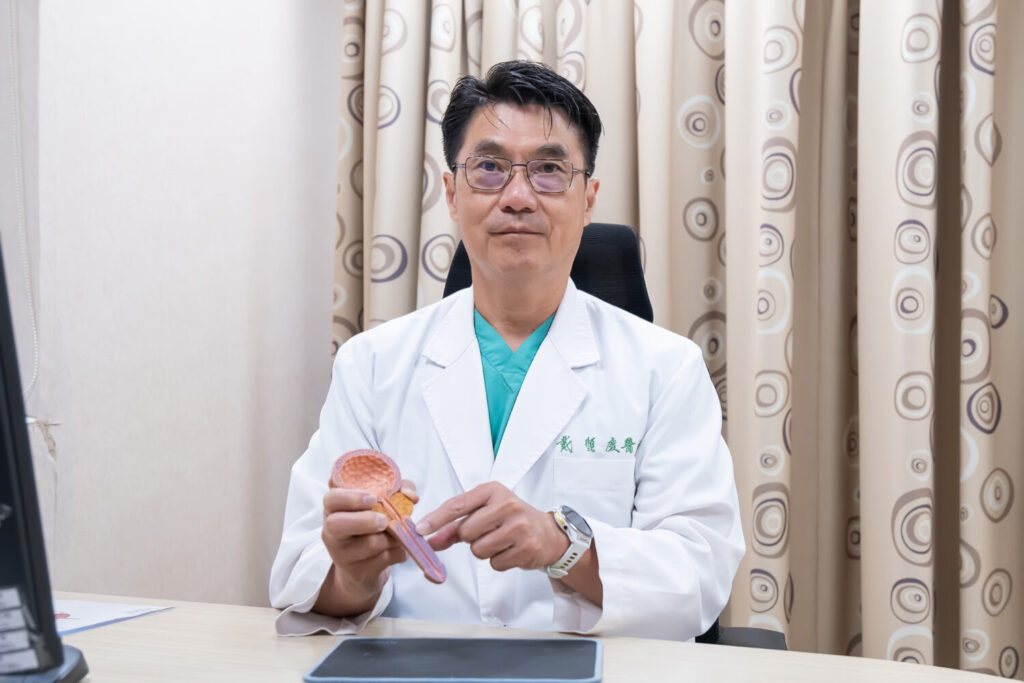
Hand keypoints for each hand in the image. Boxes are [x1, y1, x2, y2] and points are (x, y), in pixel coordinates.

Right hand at [317, 480, 417, 614]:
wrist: (363, 565)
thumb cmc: (371, 524)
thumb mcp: (379, 502)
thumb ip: (396, 490)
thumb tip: (410, 495)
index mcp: (334, 510)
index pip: (331, 499)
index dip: (351, 498)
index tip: (373, 498)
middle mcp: (332, 532)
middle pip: (337, 524)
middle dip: (366, 520)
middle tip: (384, 520)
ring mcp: (343, 555)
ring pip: (369, 544)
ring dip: (391, 536)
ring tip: (397, 532)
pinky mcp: (358, 572)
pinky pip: (384, 559)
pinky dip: (398, 551)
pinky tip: (397, 546)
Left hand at [415, 482, 568, 571]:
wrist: (547, 534)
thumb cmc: (511, 520)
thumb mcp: (485, 513)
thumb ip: (455, 526)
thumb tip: (429, 541)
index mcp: (493, 490)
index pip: (457, 505)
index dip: (436, 519)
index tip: (419, 529)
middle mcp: (507, 504)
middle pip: (466, 531)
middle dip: (471, 538)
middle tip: (488, 532)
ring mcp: (519, 526)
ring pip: (478, 549)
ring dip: (484, 551)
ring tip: (501, 541)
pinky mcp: (526, 547)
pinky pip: (494, 563)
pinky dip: (498, 561)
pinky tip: (511, 550)